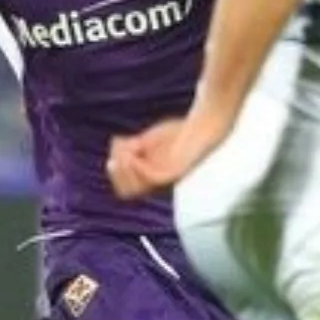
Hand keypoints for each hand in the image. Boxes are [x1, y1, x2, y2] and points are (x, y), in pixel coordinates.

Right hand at [107, 115, 226, 200]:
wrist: (204, 127)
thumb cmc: (179, 132)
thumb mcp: (149, 140)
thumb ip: (133, 148)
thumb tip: (115, 153)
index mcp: (150, 178)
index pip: (124, 186)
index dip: (115, 167)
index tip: (117, 140)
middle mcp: (157, 184)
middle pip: (125, 192)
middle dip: (116, 171)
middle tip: (119, 149)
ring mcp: (166, 181)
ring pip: (135, 190)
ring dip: (125, 170)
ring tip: (128, 150)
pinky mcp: (175, 175)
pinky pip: (151, 178)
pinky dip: (138, 166)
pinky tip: (135, 152)